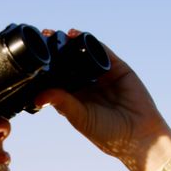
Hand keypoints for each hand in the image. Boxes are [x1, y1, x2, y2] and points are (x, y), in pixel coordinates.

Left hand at [36, 29, 170, 170]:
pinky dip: (89, 42)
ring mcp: (102, 75)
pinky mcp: (118, 68)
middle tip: (42, 38)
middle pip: (68, 63)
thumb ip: (62, 103)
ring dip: (70, 43)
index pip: (56, 79)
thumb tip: (38, 97)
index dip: (45, 68)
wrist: (139, 135)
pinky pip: (102, 52)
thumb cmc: (108, 133)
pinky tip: (76, 36)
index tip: (32, 58)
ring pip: (83, 55)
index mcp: (74, 98)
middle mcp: (86, 84)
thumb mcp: (80, 117)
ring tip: (56, 35)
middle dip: (55, 51)